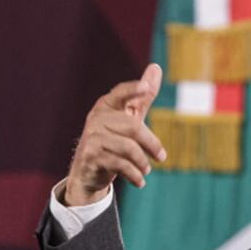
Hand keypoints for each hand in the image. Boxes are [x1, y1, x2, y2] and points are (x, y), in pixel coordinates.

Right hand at [64, 64, 166, 205]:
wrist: (89, 171)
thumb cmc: (114, 139)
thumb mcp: (129, 118)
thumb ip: (142, 97)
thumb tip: (156, 67)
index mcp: (107, 106)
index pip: (121, 94)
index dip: (133, 90)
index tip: (145, 88)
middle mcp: (97, 118)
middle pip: (133, 127)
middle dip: (151, 144)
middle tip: (162, 157)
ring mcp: (92, 137)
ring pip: (127, 147)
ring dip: (142, 162)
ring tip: (147, 170)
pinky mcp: (90, 156)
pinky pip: (119, 164)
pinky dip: (134, 174)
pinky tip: (140, 182)